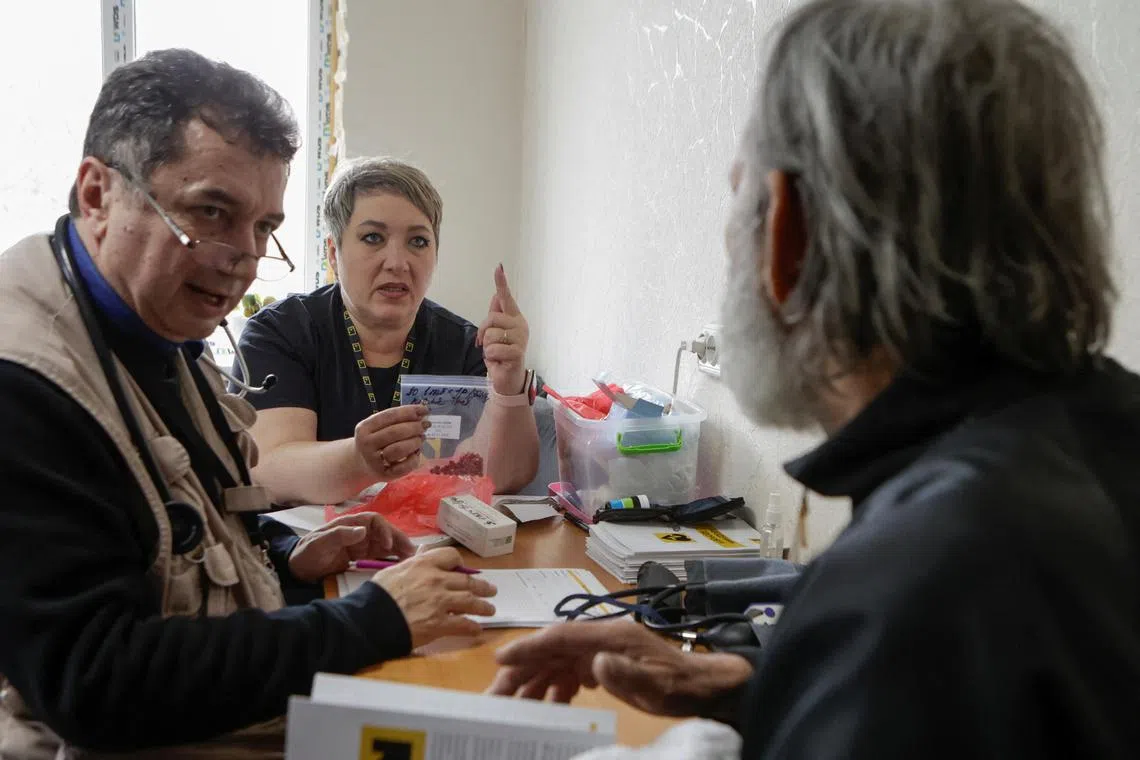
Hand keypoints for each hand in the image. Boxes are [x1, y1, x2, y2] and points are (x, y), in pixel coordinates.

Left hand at [288, 512, 415, 582]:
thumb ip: (339, 535)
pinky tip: (400, 566)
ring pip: (387, 544)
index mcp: (351, 524)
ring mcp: (363, 546)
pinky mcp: (363, 559)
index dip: (384, 529)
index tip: (388, 544)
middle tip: (411, 553)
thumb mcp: (319, 543)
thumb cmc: (307, 553)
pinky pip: (382, 557)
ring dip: (399, 550)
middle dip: (399, 540)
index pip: (374, 521)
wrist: (298, 570)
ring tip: (411, 560)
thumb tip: (363, 530)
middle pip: (385, 532)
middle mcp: (360, 533)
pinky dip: (392, 560)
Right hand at [353, 404, 429, 481]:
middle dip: (414, 427)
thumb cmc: (375, 441)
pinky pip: (403, 467)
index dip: (408, 411)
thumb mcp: (377, 427)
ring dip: (414, 442)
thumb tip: (420, 413)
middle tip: (426, 425)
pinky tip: (416, 453)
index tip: (424, 410)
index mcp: (364, 428)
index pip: (389, 416)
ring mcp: (374, 460)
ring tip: (421, 438)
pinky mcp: (384, 475)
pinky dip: (413, 459)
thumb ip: (395, 420)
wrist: (361, 464)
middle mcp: (367, 444)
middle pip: (394, 432)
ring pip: (398, 449)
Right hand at [371, 548, 497, 647]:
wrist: (369, 619)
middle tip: (491, 590)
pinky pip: (463, 624)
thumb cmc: (377, 595)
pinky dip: (473, 627)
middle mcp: (437, 580)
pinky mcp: (440, 623)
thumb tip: (423, 551)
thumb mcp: (393, 570)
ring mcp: (440, 602)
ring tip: (490, 610)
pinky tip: (477, 629)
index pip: (452, 557)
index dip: (460, 564)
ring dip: (483, 606)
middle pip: (467, 581)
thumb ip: (413, 562)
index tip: (464, 571)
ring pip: (471, 601)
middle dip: (482, 587)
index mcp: (424, 564)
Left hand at [477, 264, 528, 394]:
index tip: (498, 268)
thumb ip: (496, 316)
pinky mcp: (517, 352)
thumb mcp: (496, 333)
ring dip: (487, 347)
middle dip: (483, 332)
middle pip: (492, 318)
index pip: (506, 298)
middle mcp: (520, 325)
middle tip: (487, 344)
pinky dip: (491, 357)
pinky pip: (493, 349)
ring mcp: (520, 339)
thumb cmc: (501, 353)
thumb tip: (496, 295)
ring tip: (496, 353)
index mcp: (515, 318)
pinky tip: (498, 361)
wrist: (508, 378)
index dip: (501, 283)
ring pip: (490, 335)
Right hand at [487, 620, 753, 716]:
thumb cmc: (680, 686)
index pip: (561, 637)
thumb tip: (593, 664)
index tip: (500, 660)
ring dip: (535, 682)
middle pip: (552, 650)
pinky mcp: (607, 664)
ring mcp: (603, 650)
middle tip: (496, 695)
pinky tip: (549, 705)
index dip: (529, 648)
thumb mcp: (656, 686)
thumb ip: (625, 675)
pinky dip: (556, 687)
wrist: (705, 687)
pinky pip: (571, 672)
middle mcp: (601, 638)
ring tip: (515, 707)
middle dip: (522, 670)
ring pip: (558, 662)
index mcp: (610, 635)